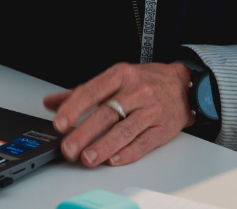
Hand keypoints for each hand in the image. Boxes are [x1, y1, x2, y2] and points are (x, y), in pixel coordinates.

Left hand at [43, 61, 193, 166]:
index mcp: (121, 75)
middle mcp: (136, 92)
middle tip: (68, 148)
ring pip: (124, 130)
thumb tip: (51, 102)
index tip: (58, 122)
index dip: (74, 108)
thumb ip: (81, 91)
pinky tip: (113, 160)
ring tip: (87, 158)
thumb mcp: (115, 78)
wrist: (184, 86)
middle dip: (84, 132)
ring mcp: (151, 111)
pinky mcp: (163, 129)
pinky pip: (143, 143)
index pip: (92, 91)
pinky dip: (127, 153)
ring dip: (104, 146)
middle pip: (106, 114)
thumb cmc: (145, 81)